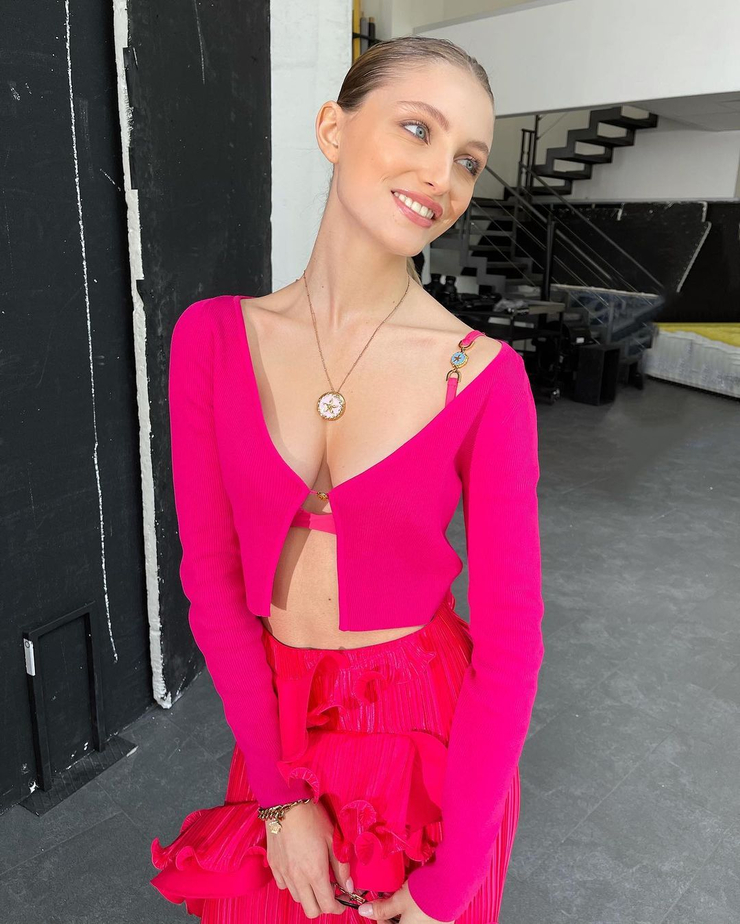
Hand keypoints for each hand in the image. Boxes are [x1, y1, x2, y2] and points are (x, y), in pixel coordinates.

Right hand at [265, 799, 350, 916]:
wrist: (285, 803)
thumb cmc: (312, 817)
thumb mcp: (333, 839)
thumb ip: (342, 866)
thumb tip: (348, 887)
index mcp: (315, 872)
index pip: (327, 906)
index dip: (338, 907)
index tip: (342, 900)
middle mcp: (298, 877)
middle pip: (310, 910)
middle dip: (323, 906)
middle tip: (330, 892)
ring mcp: (283, 873)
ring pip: (297, 898)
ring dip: (308, 894)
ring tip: (314, 877)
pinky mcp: (273, 866)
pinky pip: (284, 885)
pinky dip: (293, 884)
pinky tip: (299, 869)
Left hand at [357, 881, 453, 922]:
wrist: (451, 885)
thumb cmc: (425, 895)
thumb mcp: (399, 900)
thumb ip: (381, 909)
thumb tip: (364, 911)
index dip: (381, 920)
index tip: (378, 909)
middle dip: (394, 916)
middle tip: (391, 901)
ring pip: (411, 922)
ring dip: (405, 913)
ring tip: (404, 898)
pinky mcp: (441, 922)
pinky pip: (424, 919)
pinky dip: (417, 911)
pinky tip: (416, 899)